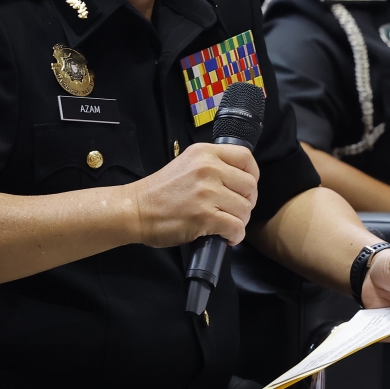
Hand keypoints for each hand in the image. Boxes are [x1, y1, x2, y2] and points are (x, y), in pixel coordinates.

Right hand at [132, 142, 258, 247]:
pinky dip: (235, 236)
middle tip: (235, 211)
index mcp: (204, 153)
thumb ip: (212, 165)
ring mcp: (206, 192)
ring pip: (245, 208)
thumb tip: (240, 179)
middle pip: (249, 185)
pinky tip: (226, 237)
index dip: (252, 174)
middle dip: (247, 202)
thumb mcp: (187, 164)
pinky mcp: (204, 216)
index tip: (246, 188)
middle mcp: (208, 168)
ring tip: (227, 224)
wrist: (136, 210)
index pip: (245, 158)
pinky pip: (235, 227)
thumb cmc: (160, 191)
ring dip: (240, 221)